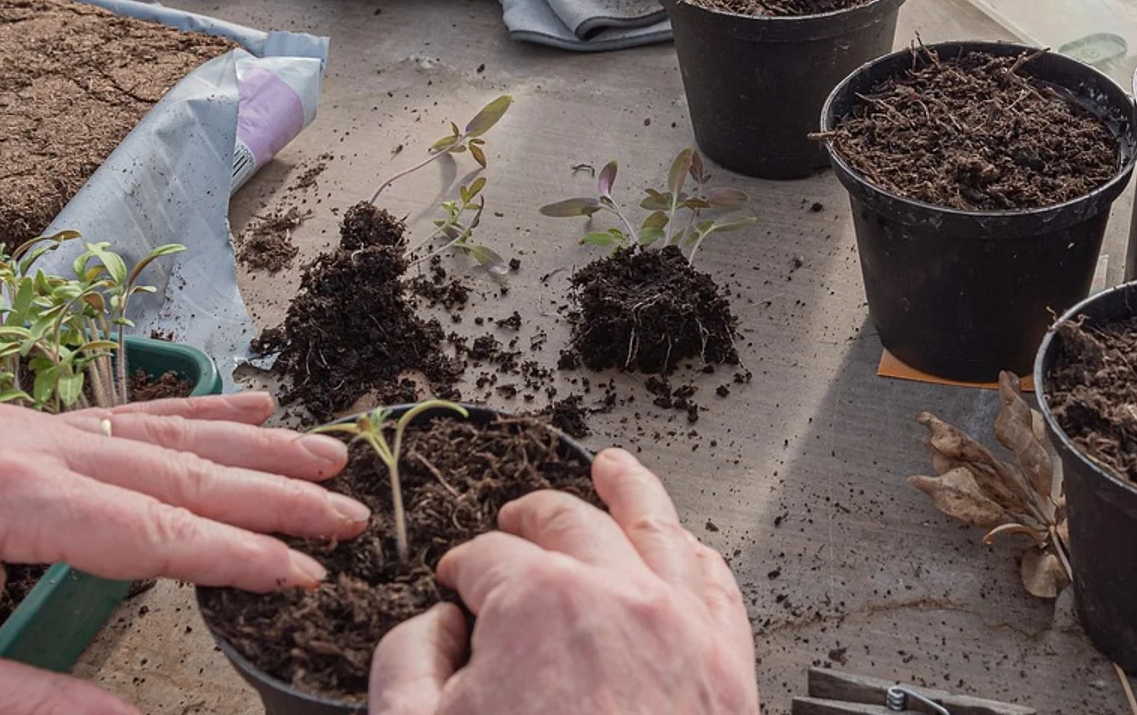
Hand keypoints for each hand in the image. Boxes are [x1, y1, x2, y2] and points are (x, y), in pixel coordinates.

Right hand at [369, 447, 756, 714]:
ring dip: (627, 490)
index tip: (457, 590)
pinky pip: (716, 582)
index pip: (489, 556)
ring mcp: (682, 627)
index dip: (464, 571)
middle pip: (568, 522)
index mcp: (539, 604)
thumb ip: (407, 662)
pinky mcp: (729, 668)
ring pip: (656, 526)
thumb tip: (432, 626)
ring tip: (614, 468)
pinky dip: (694, 552)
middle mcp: (618, 596)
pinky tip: (683, 545)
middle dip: (531, 517)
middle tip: (513, 524)